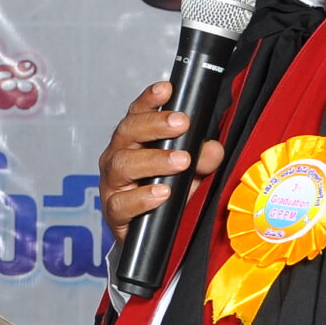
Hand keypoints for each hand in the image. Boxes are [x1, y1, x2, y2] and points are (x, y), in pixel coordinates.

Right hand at [99, 81, 225, 244]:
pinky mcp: (113, 211)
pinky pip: (122, 202)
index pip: (138, 114)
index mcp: (133, 142)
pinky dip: (143, 197)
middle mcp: (118, 157)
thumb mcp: (187, 174)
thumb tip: (213, 149)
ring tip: (180, 161)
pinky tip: (162, 193)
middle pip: (127, 132)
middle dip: (155, 124)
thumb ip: (201, 160)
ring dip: (154, 160)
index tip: (167, 89)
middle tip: (181, 123)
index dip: (150, 100)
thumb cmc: (161, 195)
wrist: (145, 235)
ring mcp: (112, 183)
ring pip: (122, 164)